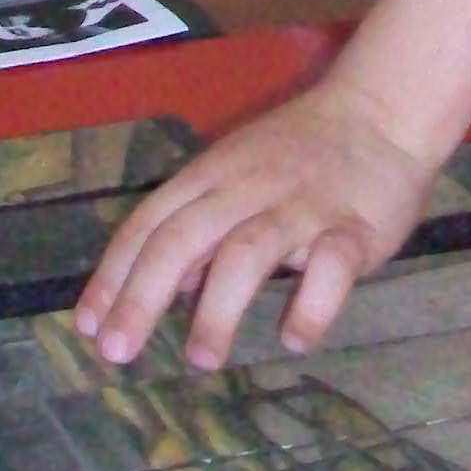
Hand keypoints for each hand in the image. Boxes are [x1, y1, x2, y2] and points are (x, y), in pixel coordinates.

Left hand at [73, 77, 433, 374]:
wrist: (382, 110)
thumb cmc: (301, 151)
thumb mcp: (235, 176)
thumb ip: (201, 230)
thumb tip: (163, 290)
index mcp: (212, 174)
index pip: (150, 223)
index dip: (115, 275)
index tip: (89, 328)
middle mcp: (248, 186)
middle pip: (183, 237)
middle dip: (143, 295)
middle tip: (116, 352)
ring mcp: (302, 206)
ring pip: (247, 252)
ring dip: (218, 308)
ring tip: (201, 359)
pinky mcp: (354, 227)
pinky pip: (330, 267)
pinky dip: (311, 305)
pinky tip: (293, 339)